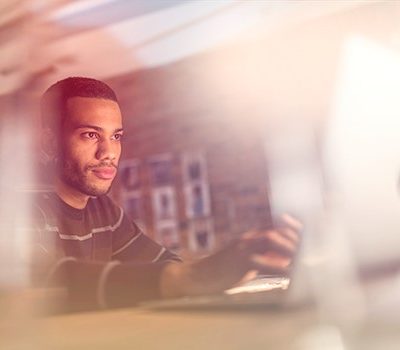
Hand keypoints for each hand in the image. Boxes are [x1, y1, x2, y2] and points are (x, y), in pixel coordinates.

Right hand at [161, 214, 301, 297]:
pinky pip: (265, 262)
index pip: (276, 232)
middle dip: (296, 243)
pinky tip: (290, 275)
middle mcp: (248, 239)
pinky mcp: (241, 260)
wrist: (199, 275)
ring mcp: (245, 248)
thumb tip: (284, 261)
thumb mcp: (244, 263)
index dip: (293, 236)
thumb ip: (263, 259)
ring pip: (273, 244)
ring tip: (306, 262)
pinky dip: (279, 268)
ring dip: (291, 252)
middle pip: (278, 235)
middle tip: (312, 254)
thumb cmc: (220, 271)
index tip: (307, 245)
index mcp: (249, 238)